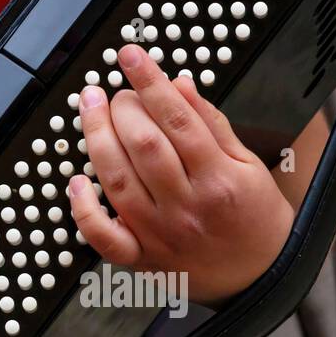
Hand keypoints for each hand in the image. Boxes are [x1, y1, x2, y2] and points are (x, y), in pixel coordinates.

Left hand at [69, 44, 293, 306]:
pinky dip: (83, 209)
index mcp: (219, 178)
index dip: (149, 82)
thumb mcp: (248, 164)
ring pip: (116, 179)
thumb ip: (211, 123)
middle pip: (143, 145)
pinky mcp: (141, 258)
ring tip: (91, 109)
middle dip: (122, 108)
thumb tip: (179, 85)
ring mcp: (160, 234)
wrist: (260, 279)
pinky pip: (103, 236)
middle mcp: (187, 205)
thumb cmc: (254, 217)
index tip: (130, 57)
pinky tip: (75, 180)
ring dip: (97, 138)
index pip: (177, 118)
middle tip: (117, 93)